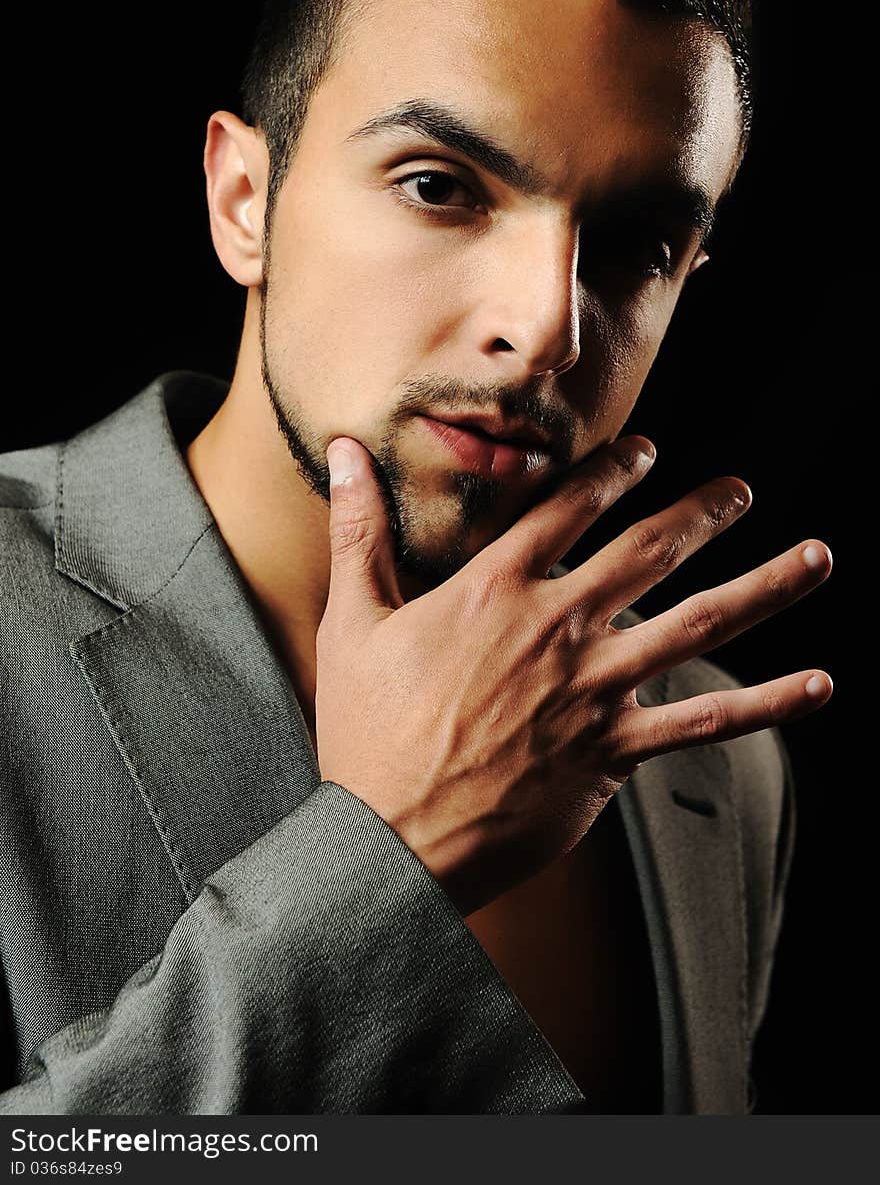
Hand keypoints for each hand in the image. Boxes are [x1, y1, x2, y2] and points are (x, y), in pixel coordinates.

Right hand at [315, 435, 831, 916]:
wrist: (394, 840)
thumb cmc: (367, 732)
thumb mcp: (352, 621)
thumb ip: (360, 531)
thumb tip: (342, 454)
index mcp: (495, 589)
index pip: (569, 508)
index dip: (614, 471)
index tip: (648, 451)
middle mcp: (557, 626)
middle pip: (649, 552)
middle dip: (704, 513)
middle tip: (742, 490)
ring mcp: (593, 689)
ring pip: (697, 625)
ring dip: (764, 587)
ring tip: (816, 557)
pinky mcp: (613, 751)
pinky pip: (704, 723)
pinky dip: (766, 706)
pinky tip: (818, 685)